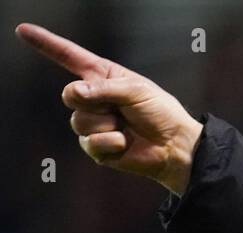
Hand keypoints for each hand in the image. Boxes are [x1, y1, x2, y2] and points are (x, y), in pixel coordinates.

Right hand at [16, 22, 203, 194]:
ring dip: (106, 125)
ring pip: (79, 121)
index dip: (46, 44)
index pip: (69, 57)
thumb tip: (74, 94)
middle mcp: (94, 98)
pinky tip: (124, 143)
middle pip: (70, 95)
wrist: (174, 146)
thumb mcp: (135, 90)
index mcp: (102, 77)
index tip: (23, 30)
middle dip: (92, 101)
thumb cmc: (160, 113)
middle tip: (119, 108)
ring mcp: (93, 123)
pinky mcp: (96, 148)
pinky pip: (90, 143)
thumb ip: (103, 88)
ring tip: (125, 127)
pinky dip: (110, 143)